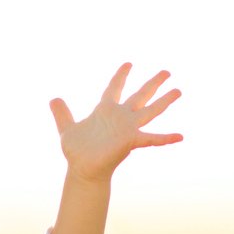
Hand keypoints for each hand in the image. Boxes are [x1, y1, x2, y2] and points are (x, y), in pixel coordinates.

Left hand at [49, 64, 182, 182]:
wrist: (82, 169)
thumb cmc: (76, 152)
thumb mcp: (66, 128)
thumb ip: (62, 113)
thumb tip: (53, 99)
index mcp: (105, 110)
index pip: (114, 88)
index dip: (121, 76)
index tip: (129, 64)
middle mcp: (120, 117)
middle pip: (140, 95)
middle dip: (153, 83)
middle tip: (167, 71)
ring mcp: (127, 128)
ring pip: (150, 111)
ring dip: (164, 101)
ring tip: (179, 91)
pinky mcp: (131, 140)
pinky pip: (152, 138)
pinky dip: (166, 138)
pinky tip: (180, 136)